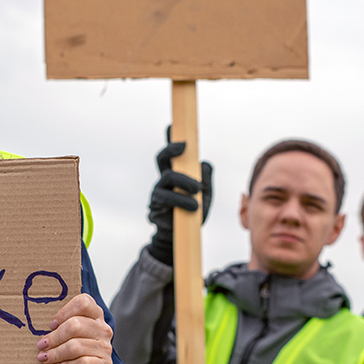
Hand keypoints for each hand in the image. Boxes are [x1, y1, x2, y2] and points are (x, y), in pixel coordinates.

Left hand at [37, 294, 112, 363]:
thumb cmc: (72, 350)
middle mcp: (103, 329)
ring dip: (56, 353)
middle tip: (41, 345)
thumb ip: (60, 324)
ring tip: (45, 358)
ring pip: (76, 346)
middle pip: (76, 325)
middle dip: (54, 337)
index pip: (83, 303)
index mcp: (96, 315)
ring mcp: (105, 348)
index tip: (52, 325)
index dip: (64, 312)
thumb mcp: (68, 333)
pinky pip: (82, 363)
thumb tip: (37, 322)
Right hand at [147, 131, 212, 264]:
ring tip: (198, 190)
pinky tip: (194, 208)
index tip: (173, 126)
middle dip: (171, 149)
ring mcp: (159, 191)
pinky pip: (168, 198)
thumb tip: (204, 163)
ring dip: (185, 181)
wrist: (180, 237)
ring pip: (168, 177)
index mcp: (176, 172)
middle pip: (162, 158)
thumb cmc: (193, 212)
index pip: (173, 153)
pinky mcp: (157, 206)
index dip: (171, 139)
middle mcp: (164, 179)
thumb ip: (207, 178)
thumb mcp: (205, 194)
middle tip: (184, 147)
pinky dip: (183, 201)